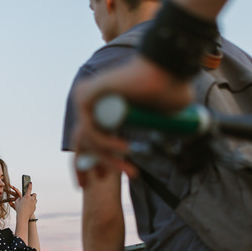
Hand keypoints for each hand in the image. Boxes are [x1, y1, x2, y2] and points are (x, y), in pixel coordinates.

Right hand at [12, 182, 36, 221]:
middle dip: (32, 194)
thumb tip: (22, 198)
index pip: (29, 189)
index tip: (30, 183)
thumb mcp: (17, 202)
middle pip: (34, 194)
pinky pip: (34, 204)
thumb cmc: (19, 208)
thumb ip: (19, 198)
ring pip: (35, 199)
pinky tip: (29, 207)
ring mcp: (34, 203)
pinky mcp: (35, 207)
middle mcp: (31, 199)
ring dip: (33, 199)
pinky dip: (32, 204)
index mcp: (26, 196)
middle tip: (29, 196)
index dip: (30, 185)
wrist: (23, 216)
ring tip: (29, 201)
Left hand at [73, 56, 194, 182]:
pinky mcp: (86, 95)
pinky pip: (92, 128)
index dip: (90, 162)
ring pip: (90, 140)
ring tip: (132, 171)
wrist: (166, 68)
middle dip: (87, 167)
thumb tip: (170, 145)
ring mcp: (84, 98)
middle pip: (81, 143)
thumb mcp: (158, 118)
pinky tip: (125, 150)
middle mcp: (88, 103)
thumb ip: (158, 129)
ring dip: (109, 159)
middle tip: (102, 182)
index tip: (100, 180)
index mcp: (101, 109)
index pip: (86, 140)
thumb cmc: (168, 90)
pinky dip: (106, 143)